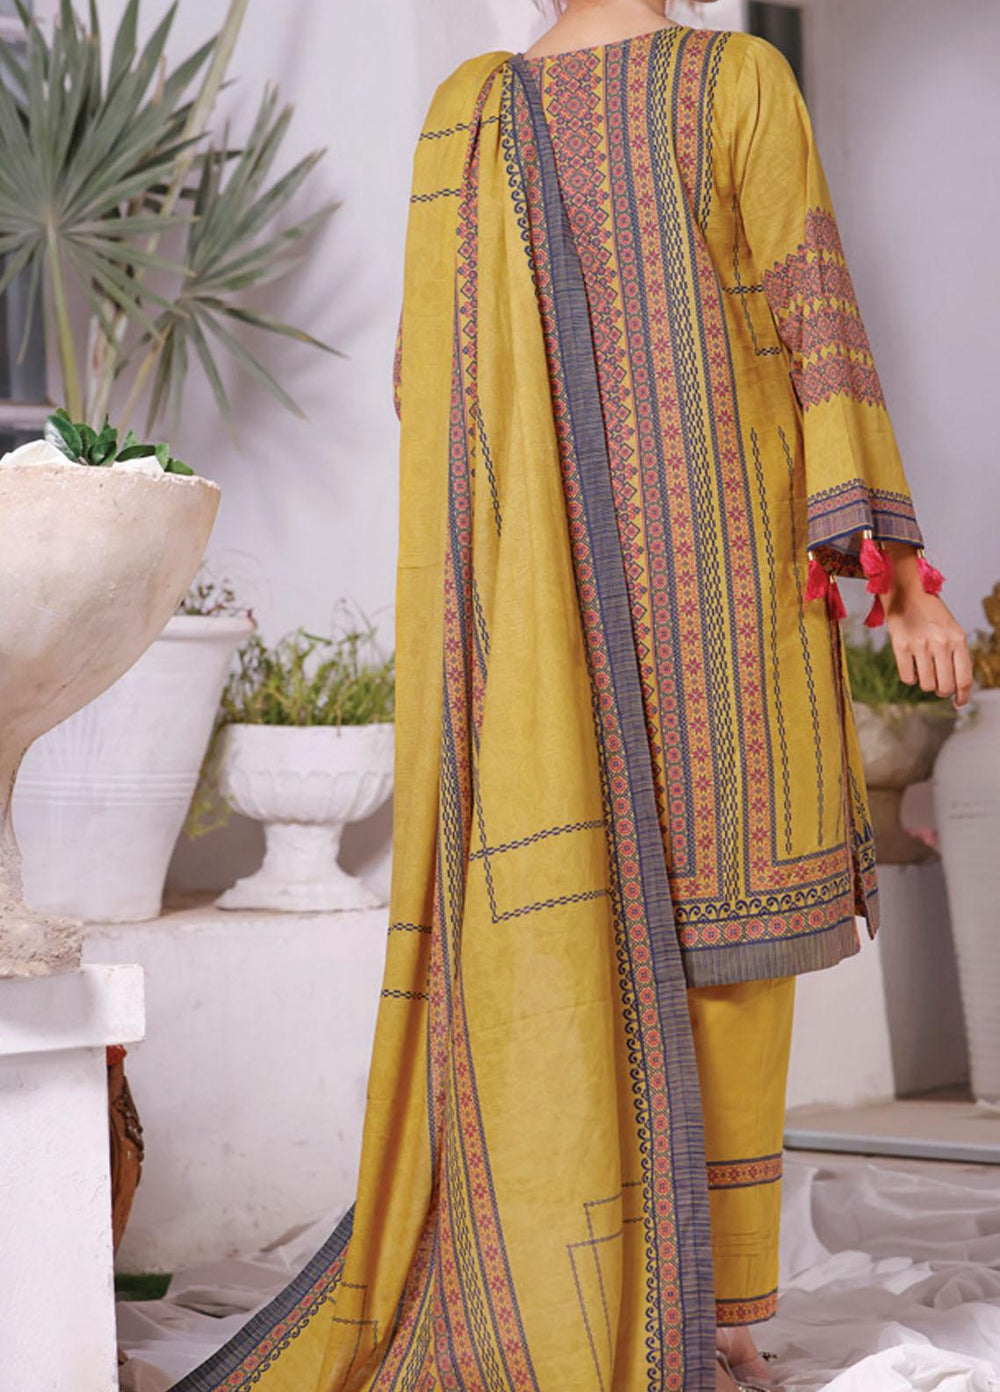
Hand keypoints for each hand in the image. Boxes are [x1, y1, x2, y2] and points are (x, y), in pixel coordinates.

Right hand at [884, 544, 971, 707]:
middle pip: (945, 686)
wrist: (907, 591)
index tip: (958, 704)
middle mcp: (941, 643)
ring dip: (925, 684)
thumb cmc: (931, 613)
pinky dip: (909, 677)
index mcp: (958, 639)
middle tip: (938, 686)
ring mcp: (920, 645)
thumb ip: (957, 656)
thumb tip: (957, 688)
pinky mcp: (900, 645)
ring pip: (926, 685)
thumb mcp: (952, 631)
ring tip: (924, 673)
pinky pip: (907, 677)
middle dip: (942, 691)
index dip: (962, 696)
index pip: (964, 679)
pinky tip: (911, 668)